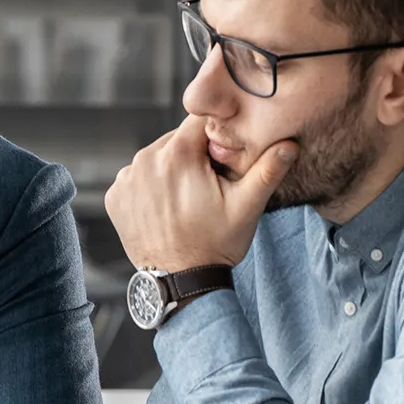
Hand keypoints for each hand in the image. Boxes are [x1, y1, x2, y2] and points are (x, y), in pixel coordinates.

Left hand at [104, 114, 298, 273]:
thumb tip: (290, 144)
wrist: (180, 282)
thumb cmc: (216, 245)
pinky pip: (136, 178)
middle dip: (192, 155)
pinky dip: (149, 187)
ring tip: (186, 200)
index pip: (200, 121)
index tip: (222, 157)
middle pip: (176, 139)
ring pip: (156, 158)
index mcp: (177, 154)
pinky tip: (165, 208)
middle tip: (207, 185)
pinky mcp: (114, 196)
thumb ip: (268, 170)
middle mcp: (145, 160)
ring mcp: (125, 179)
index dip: (215, 136)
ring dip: (170, 170)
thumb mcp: (247, 207)